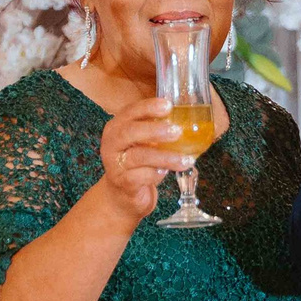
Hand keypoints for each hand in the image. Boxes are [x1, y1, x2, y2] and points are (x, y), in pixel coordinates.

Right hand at [92, 96, 189, 222]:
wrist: (122, 195)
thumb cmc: (137, 163)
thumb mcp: (143, 142)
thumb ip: (157, 129)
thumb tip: (189, 119)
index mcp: (117, 127)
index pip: (130, 112)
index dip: (148, 107)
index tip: (168, 105)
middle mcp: (112, 144)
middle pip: (130, 132)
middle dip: (155, 130)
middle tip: (177, 131)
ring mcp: (115, 164)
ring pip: (139, 156)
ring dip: (165, 157)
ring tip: (186, 159)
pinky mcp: (122, 183)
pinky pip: (140, 177)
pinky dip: (156, 174)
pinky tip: (166, 172)